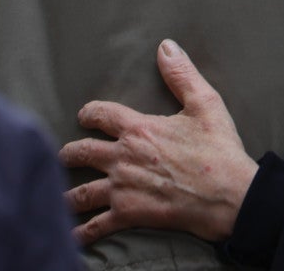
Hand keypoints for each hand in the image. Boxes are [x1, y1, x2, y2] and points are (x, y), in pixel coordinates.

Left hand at [60, 39, 258, 244]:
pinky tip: (70, 236)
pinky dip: (81, 232)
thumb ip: (182, 75)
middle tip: (64, 155)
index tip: (84, 115)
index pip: (103, 115)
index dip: (90, 113)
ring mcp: (122, 188)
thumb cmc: (219, 150)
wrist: (228, 195)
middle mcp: (123, 158)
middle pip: (83, 152)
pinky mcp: (129, 214)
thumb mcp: (206, 103)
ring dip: (67, 194)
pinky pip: (97, 225)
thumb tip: (165, 46)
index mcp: (139, 129)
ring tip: (55, 195)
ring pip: (82, 191)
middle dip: (70, 153)